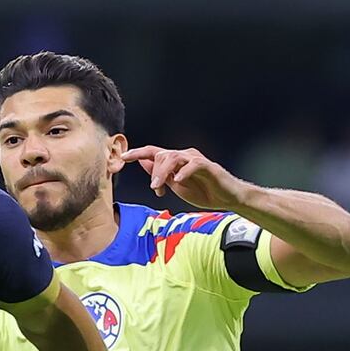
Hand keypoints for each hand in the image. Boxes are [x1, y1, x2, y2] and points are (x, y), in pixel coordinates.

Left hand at [122, 145, 247, 209]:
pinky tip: (178, 180)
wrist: (227, 198)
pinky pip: (193, 164)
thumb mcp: (175, 184)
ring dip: (162, 172)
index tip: (123, 157)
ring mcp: (196, 160)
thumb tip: (142, 163)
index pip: (153, 152)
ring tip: (159, 187)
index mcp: (175, 161)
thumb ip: (160, 174)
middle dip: (154, 173)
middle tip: (156, 189)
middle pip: (161, 155)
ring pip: (173, 157)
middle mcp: (184, 156)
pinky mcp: (208, 166)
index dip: (137, 153)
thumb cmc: (203, 191)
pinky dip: (183, 172)